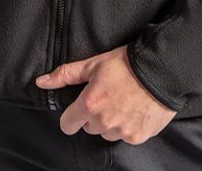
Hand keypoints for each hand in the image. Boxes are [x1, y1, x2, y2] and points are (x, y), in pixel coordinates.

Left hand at [33, 44, 176, 143]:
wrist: (161, 70)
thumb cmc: (125, 64)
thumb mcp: (93, 64)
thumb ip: (66, 74)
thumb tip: (41, 82)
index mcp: (89, 105)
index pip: (67, 124)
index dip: (71, 115)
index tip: (79, 106)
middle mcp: (103, 122)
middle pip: (89, 127)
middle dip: (94, 114)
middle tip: (107, 96)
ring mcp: (121, 132)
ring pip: (107, 132)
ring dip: (110, 121)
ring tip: (123, 101)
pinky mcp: (138, 137)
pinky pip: (125, 135)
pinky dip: (128, 125)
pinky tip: (135, 108)